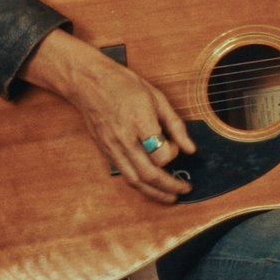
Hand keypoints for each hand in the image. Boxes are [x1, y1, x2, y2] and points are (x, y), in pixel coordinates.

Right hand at [23, 29, 197, 203]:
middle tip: (184, 189)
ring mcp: (113, 148)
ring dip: (155, 193)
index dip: (174, 154)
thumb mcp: (157, 98)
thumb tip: (190, 148)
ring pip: (135, 181)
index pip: (161, 153)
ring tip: (170, 196)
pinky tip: (151, 186)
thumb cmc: (122, 85)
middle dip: (170, 186)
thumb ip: (175, 125)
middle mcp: (125, 139)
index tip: (177, 147)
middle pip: (149, 174)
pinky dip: (140, 185)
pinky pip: (124, 175)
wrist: (89, 83)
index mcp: (139, 122)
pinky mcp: (106, 152)